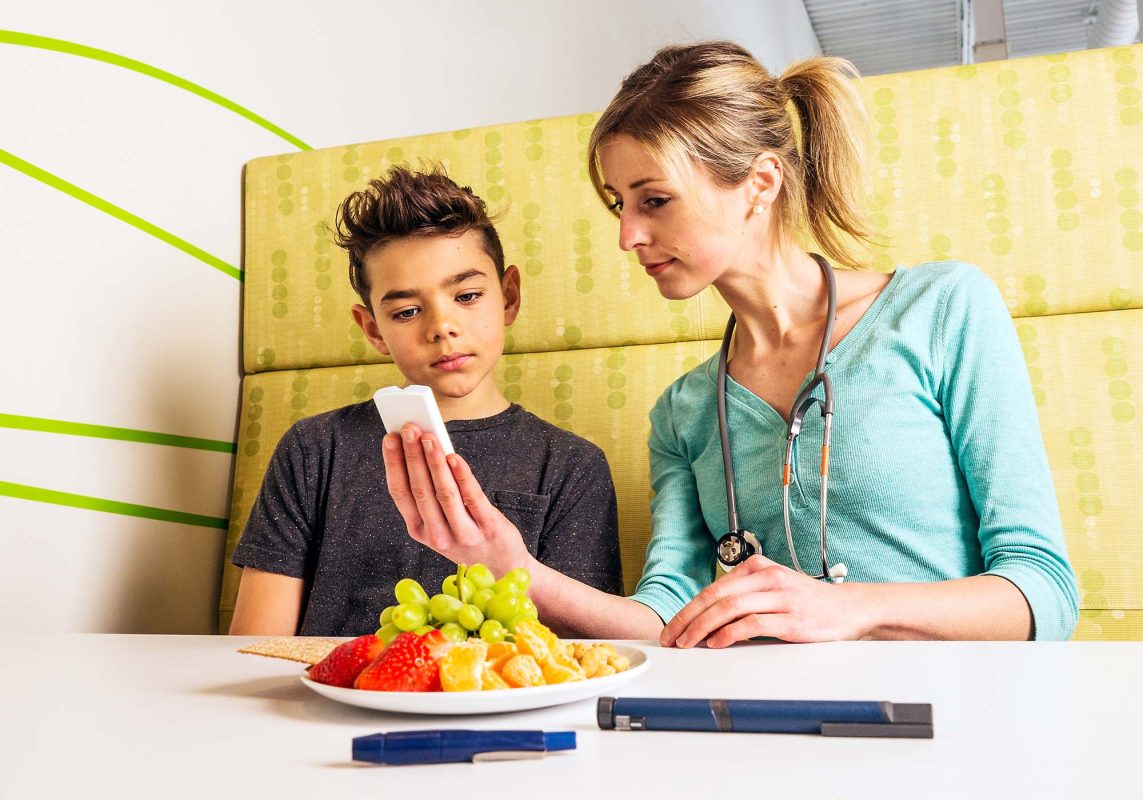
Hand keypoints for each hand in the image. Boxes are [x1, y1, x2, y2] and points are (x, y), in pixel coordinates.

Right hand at [381, 424, 532, 575]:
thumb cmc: (468, 537)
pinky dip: (462, 476)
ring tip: (429, 437)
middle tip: (409, 428)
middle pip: (420, 489)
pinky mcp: (488, 528)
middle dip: (412, 455)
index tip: (390, 437)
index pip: (399, 492)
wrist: (502, 567)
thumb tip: (422, 449)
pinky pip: (472, 497)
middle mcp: (437, 535)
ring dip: (434, 462)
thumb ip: (430, 493)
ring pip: (443, 492)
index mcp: (419, 531)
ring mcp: (463, 534)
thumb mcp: (441, 523)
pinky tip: (454, 457)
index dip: (393, 463)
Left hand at [660, 555, 866, 647]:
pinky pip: (753, 623)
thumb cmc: (808, 601)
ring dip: (702, 628)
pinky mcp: (792, 619)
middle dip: (688, 619)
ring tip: (687, 643)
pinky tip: (716, 643)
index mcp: (758, 568)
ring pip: (730, 608)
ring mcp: (781, 597)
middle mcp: (768, 578)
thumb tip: (707, 617)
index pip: (713, 588)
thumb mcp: (774, 588)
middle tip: (671, 638)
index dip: (688, 609)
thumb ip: (745, 595)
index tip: (672, 627)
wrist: (850, 608)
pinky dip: (730, 633)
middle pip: (716, 597)